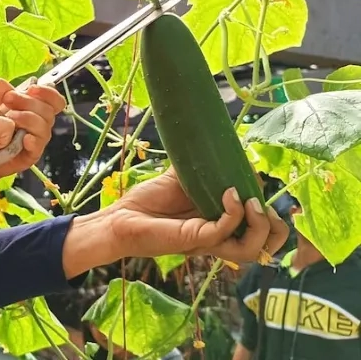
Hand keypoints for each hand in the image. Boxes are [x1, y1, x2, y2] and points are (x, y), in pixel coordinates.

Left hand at [0, 80, 65, 177]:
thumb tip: (8, 85)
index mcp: (35, 110)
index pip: (54, 100)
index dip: (48, 92)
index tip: (31, 88)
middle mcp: (39, 124)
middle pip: (48, 111)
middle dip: (28, 102)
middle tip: (9, 99)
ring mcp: (36, 140)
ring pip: (44, 127)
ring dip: (28, 118)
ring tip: (10, 118)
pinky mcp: (30, 156)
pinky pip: (38, 147)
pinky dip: (33, 141)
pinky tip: (24, 138)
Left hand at [105, 167, 288, 263]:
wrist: (120, 215)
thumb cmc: (148, 201)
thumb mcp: (182, 178)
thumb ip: (204, 167)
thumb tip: (225, 147)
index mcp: (221, 224)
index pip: (262, 231)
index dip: (271, 214)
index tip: (258, 182)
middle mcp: (219, 236)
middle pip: (265, 248)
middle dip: (276, 230)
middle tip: (264, 206)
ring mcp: (207, 240)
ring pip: (252, 249)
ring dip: (260, 225)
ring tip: (252, 201)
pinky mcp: (194, 239)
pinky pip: (224, 233)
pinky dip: (234, 214)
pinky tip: (230, 194)